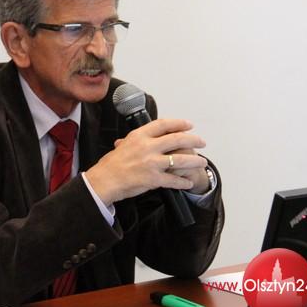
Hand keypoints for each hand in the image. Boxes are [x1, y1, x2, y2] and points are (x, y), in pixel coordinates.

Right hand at [85, 119, 207, 205]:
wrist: (104, 180)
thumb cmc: (110, 165)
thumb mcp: (122, 146)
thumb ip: (135, 141)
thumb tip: (140, 137)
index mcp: (139, 136)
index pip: (164, 124)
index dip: (179, 123)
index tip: (188, 125)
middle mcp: (147, 147)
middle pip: (177, 139)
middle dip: (193, 140)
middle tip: (201, 142)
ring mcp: (151, 163)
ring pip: (181, 159)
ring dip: (195, 161)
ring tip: (202, 162)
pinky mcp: (153, 179)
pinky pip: (174, 179)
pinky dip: (183, 182)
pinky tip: (188, 183)